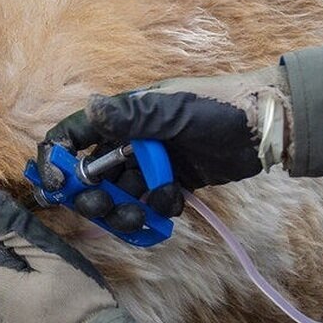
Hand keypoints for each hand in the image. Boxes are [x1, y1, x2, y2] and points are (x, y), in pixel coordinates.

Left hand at [0, 189, 118, 322]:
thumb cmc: (77, 302)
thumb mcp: (53, 257)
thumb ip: (17, 228)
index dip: (9, 230)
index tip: (36, 234)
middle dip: (16, 253)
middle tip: (51, 257)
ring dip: (16, 274)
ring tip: (50, 279)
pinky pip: (0, 305)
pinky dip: (16, 296)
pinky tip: (41, 299)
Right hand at [37, 65, 290, 231]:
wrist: (264, 126)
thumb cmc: (220, 108)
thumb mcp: (175, 110)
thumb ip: (132, 115)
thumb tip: (90, 106)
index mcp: (127, 116)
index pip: (77, 134)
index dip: (59, 158)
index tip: (58, 186)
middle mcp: (134, 139)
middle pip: (94, 173)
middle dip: (93, 194)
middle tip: (103, 208)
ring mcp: (155, 162)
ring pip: (122, 192)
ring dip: (125, 209)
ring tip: (142, 216)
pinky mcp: (175, 180)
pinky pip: (152, 201)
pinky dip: (157, 208)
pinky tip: (174, 201)